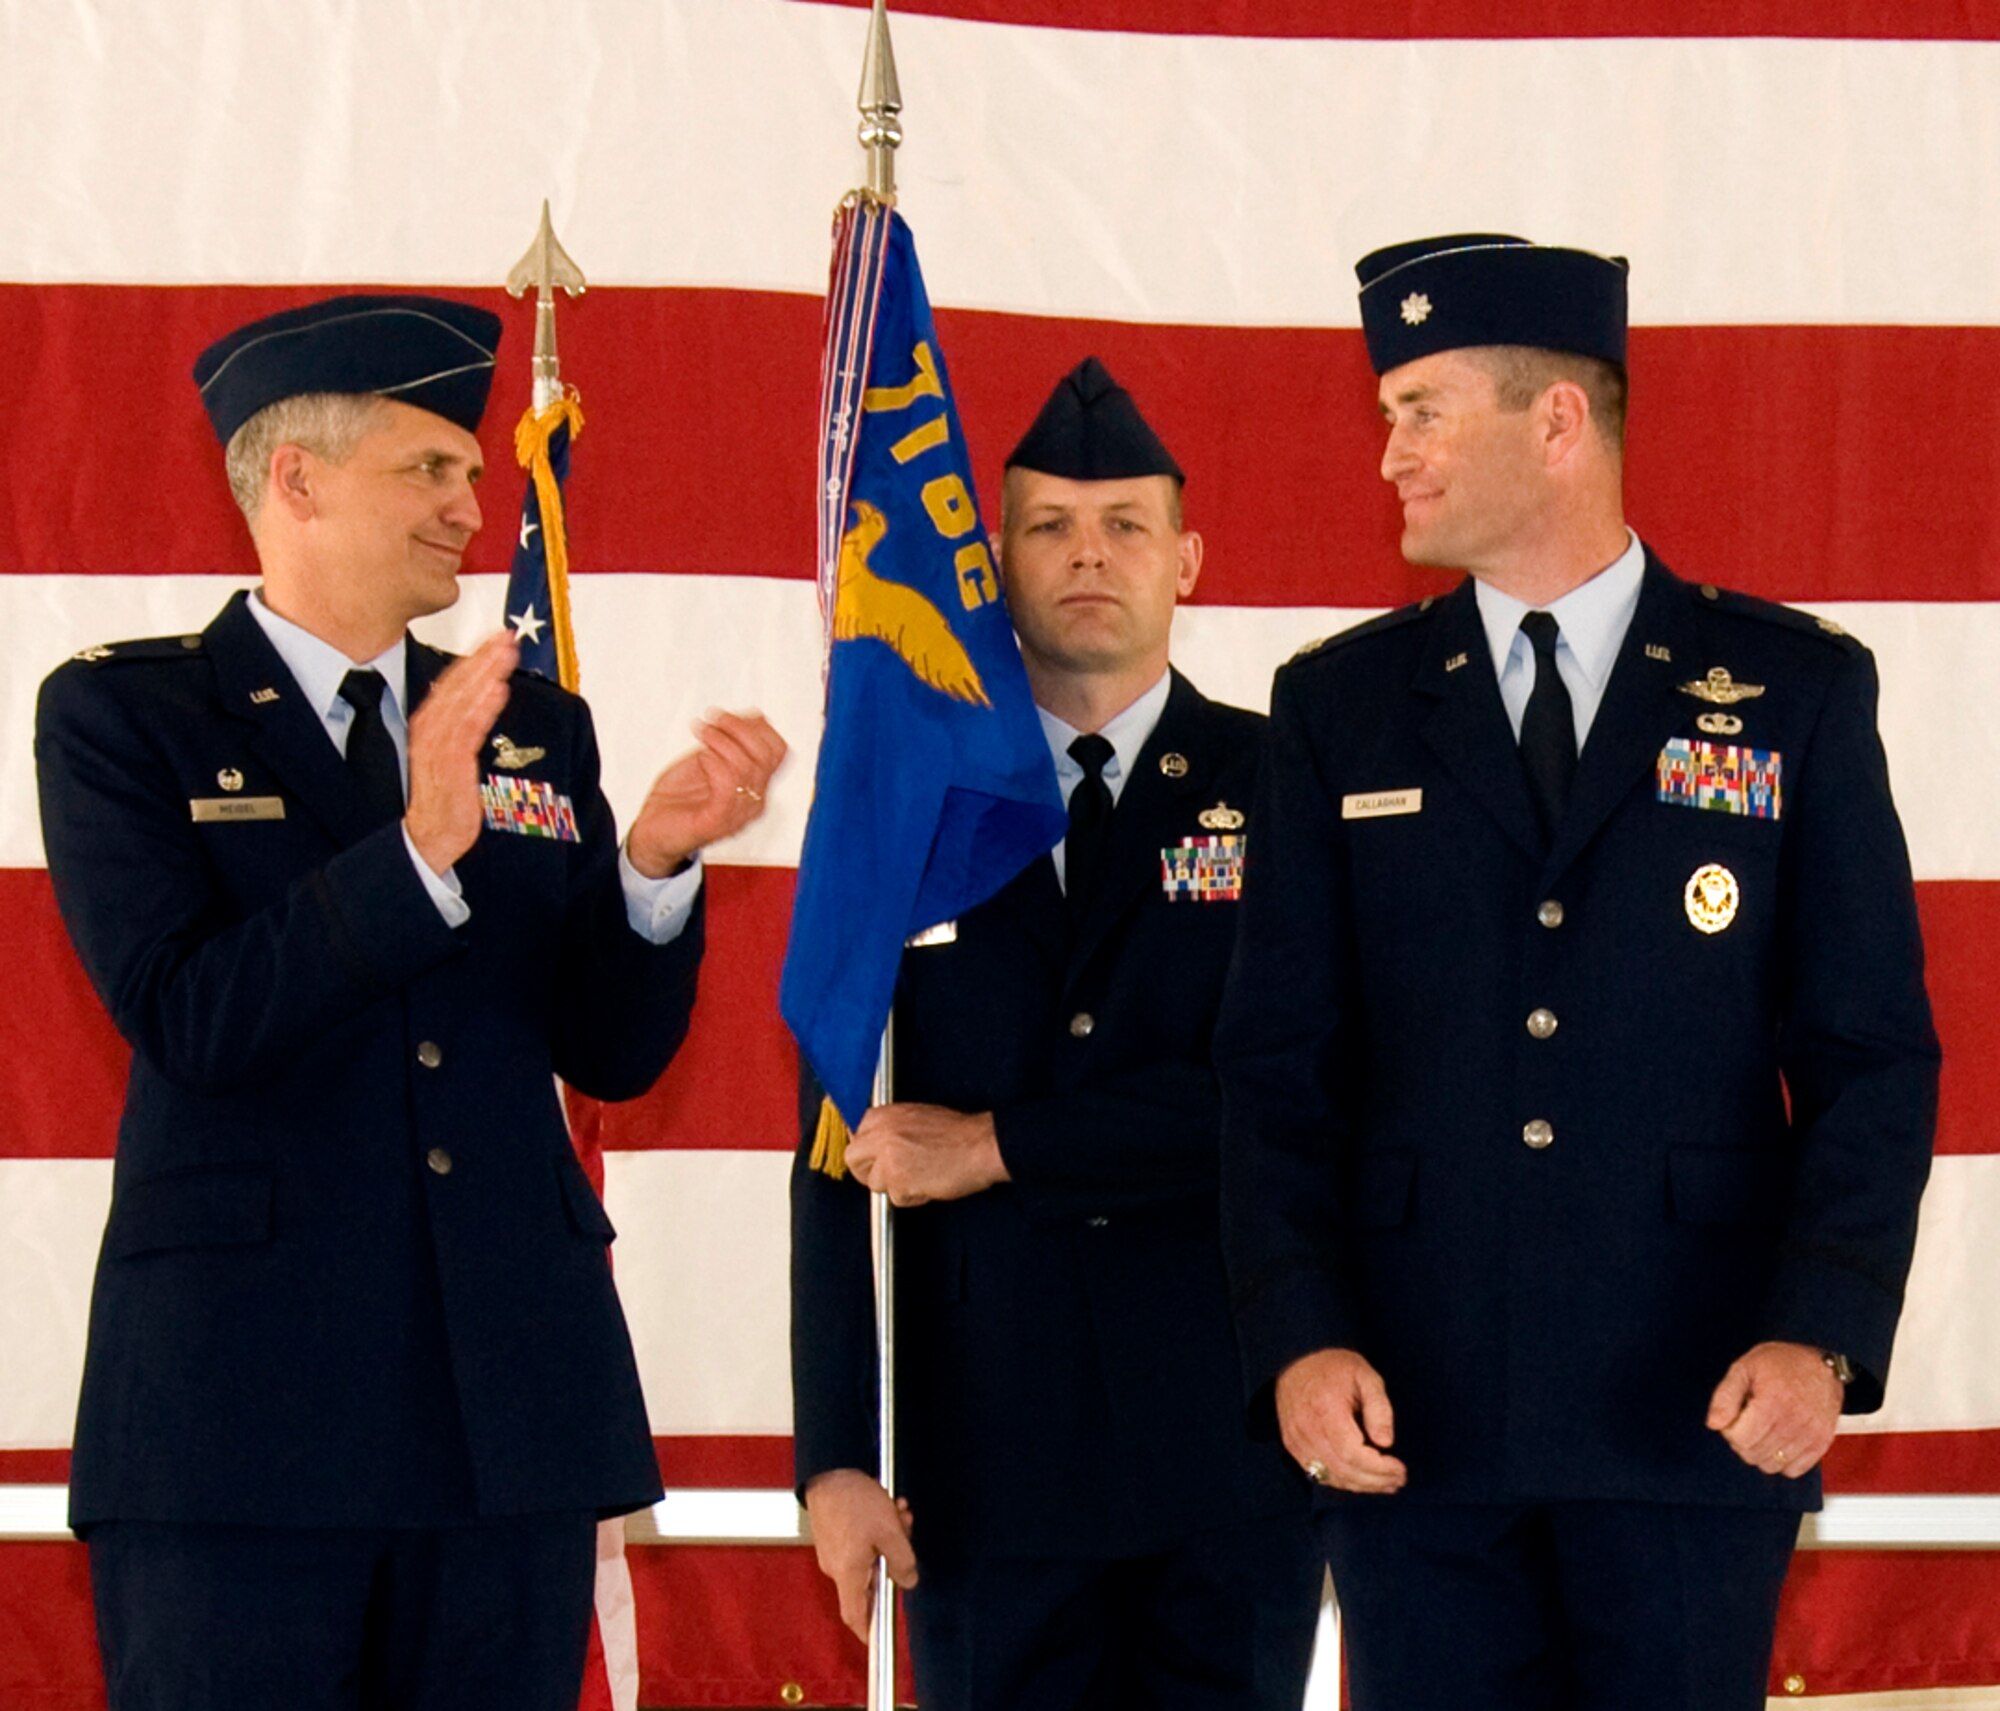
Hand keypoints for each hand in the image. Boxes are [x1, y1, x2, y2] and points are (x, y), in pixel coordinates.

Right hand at [405, 631, 518, 872]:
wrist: (430, 832)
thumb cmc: (445, 793)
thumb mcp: (451, 750)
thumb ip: (464, 723)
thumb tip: (485, 697)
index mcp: (430, 721)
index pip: (454, 681)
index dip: (475, 657)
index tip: (497, 638)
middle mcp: (431, 727)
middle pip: (458, 684)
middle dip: (483, 657)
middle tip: (506, 636)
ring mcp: (439, 744)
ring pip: (464, 700)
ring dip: (486, 674)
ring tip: (506, 653)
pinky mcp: (451, 762)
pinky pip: (469, 729)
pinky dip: (483, 708)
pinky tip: (498, 690)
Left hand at [626, 709, 785, 877]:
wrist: (653, 832)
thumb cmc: (678, 799)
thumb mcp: (707, 758)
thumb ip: (731, 741)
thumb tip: (755, 716)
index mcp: (755, 786)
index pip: (778, 751)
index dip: (757, 726)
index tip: (729, 715)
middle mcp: (753, 801)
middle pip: (766, 755)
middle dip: (739, 728)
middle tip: (713, 720)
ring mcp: (737, 814)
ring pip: (747, 767)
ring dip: (721, 741)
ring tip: (702, 733)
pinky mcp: (716, 822)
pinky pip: (727, 788)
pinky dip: (715, 764)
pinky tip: (701, 758)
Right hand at [804, 1468, 917, 1642]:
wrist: (828, 1470)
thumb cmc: (854, 1500)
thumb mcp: (889, 1530)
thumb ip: (902, 1561)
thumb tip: (908, 1581)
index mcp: (847, 1572)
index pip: (855, 1615)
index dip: (868, 1630)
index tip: (880, 1638)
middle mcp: (836, 1567)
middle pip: (869, 1581)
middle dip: (892, 1561)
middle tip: (905, 1532)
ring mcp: (834, 1552)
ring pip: (868, 1557)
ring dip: (887, 1539)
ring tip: (898, 1512)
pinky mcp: (834, 1537)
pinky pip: (859, 1544)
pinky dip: (876, 1532)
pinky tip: (887, 1508)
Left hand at [845, 1103, 1008, 1206]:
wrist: (980, 1146)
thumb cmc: (958, 1133)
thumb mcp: (917, 1116)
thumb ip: (891, 1128)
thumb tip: (875, 1143)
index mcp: (886, 1114)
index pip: (855, 1133)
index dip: (865, 1150)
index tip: (871, 1157)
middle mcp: (883, 1134)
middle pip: (853, 1159)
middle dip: (867, 1171)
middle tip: (888, 1175)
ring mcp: (889, 1158)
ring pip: (875, 1183)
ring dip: (895, 1186)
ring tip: (919, 1176)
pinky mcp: (900, 1180)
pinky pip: (896, 1198)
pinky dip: (912, 1196)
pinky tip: (929, 1182)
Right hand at [1275, 1347, 1407, 1494]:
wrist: (1296, 1360)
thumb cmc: (1334, 1367)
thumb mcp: (1365, 1376)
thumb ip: (1379, 1407)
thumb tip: (1386, 1442)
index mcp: (1325, 1409)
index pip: (1352, 1453)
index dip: (1378, 1468)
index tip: (1401, 1469)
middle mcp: (1306, 1429)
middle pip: (1343, 1469)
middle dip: (1375, 1480)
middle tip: (1398, 1480)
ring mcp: (1296, 1439)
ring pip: (1332, 1476)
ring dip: (1362, 1486)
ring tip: (1387, 1484)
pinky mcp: (1292, 1445)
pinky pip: (1319, 1473)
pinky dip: (1343, 1482)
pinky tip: (1362, 1481)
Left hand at [1707, 1340, 1843, 1477]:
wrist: (1820, 1363)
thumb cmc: (1782, 1362)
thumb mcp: (1744, 1368)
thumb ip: (1724, 1397)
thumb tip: (1714, 1424)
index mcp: (1772, 1402)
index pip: (1740, 1439)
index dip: (1729, 1430)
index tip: (1733, 1417)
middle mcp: (1794, 1422)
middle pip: (1753, 1455)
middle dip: (1742, 1442)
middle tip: (1747, 1423)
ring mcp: (1810, 1435)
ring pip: (1772, 1466)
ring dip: (1761, 1452)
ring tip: (1763, 1430)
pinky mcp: (1821, 1444)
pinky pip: (1794, 1471)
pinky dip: (1782, 1461)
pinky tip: (1779, 1440)